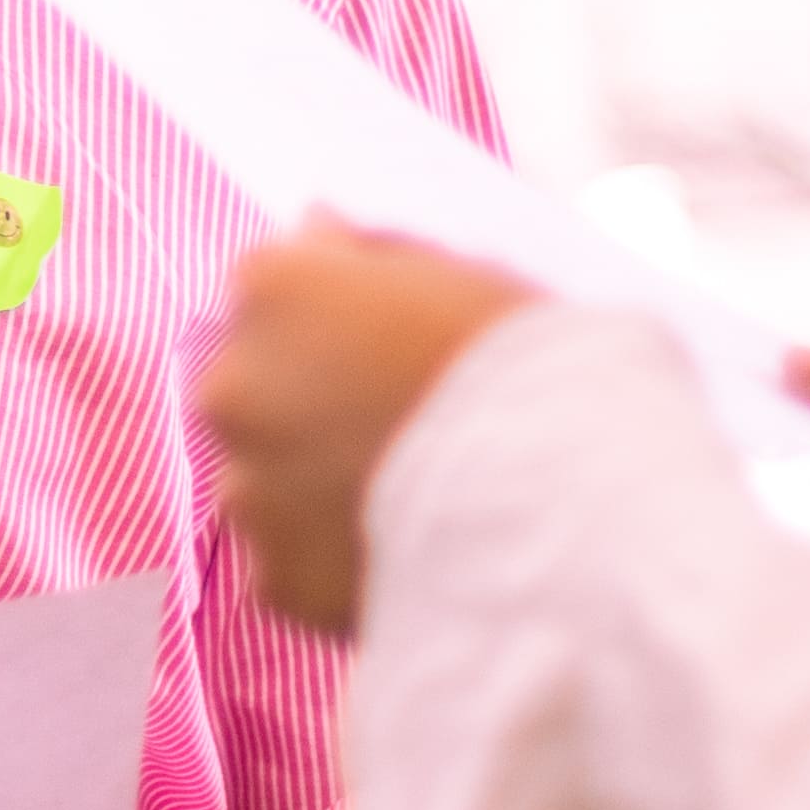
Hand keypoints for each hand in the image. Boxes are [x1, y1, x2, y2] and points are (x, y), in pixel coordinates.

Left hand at [195, 219, 542, 637]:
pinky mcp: (277, 579)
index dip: (334, 316)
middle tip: (403, 427)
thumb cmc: (538, 373)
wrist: (575, 514)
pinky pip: (293, 563)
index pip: (270, 287)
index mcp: (274, 288)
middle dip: (310, 400)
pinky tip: (407, 557)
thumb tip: (318, 229)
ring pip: (267, 479)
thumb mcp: (468, 274)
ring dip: (317, 484)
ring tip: (418, 501)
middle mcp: (234, 385)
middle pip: (256, 384)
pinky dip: (335, 562)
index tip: (386, 343)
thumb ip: (375, 255)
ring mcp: (248, 488)